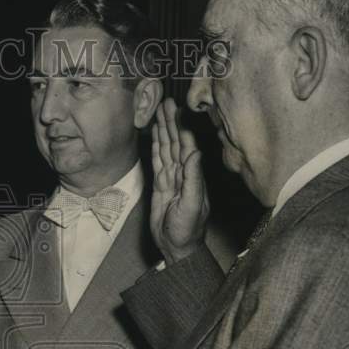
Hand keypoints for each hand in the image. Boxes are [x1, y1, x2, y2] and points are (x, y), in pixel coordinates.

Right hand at [150, 98, 209, 263]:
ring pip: (165, 148)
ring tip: (157, 111)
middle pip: (174, 142)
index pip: (186, 145)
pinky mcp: (161, 185)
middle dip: (170, 122)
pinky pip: (157, 161)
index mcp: (193, 175)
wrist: (176, 247)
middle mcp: (182, 172)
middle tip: (163, 101)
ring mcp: (171, 177)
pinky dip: (155, 146)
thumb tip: (194, 152)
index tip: (177, 108)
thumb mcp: (192, 204)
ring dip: (162, 130)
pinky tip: (154, 134)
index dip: (181, 126)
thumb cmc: (188, 229)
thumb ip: (193, 178)